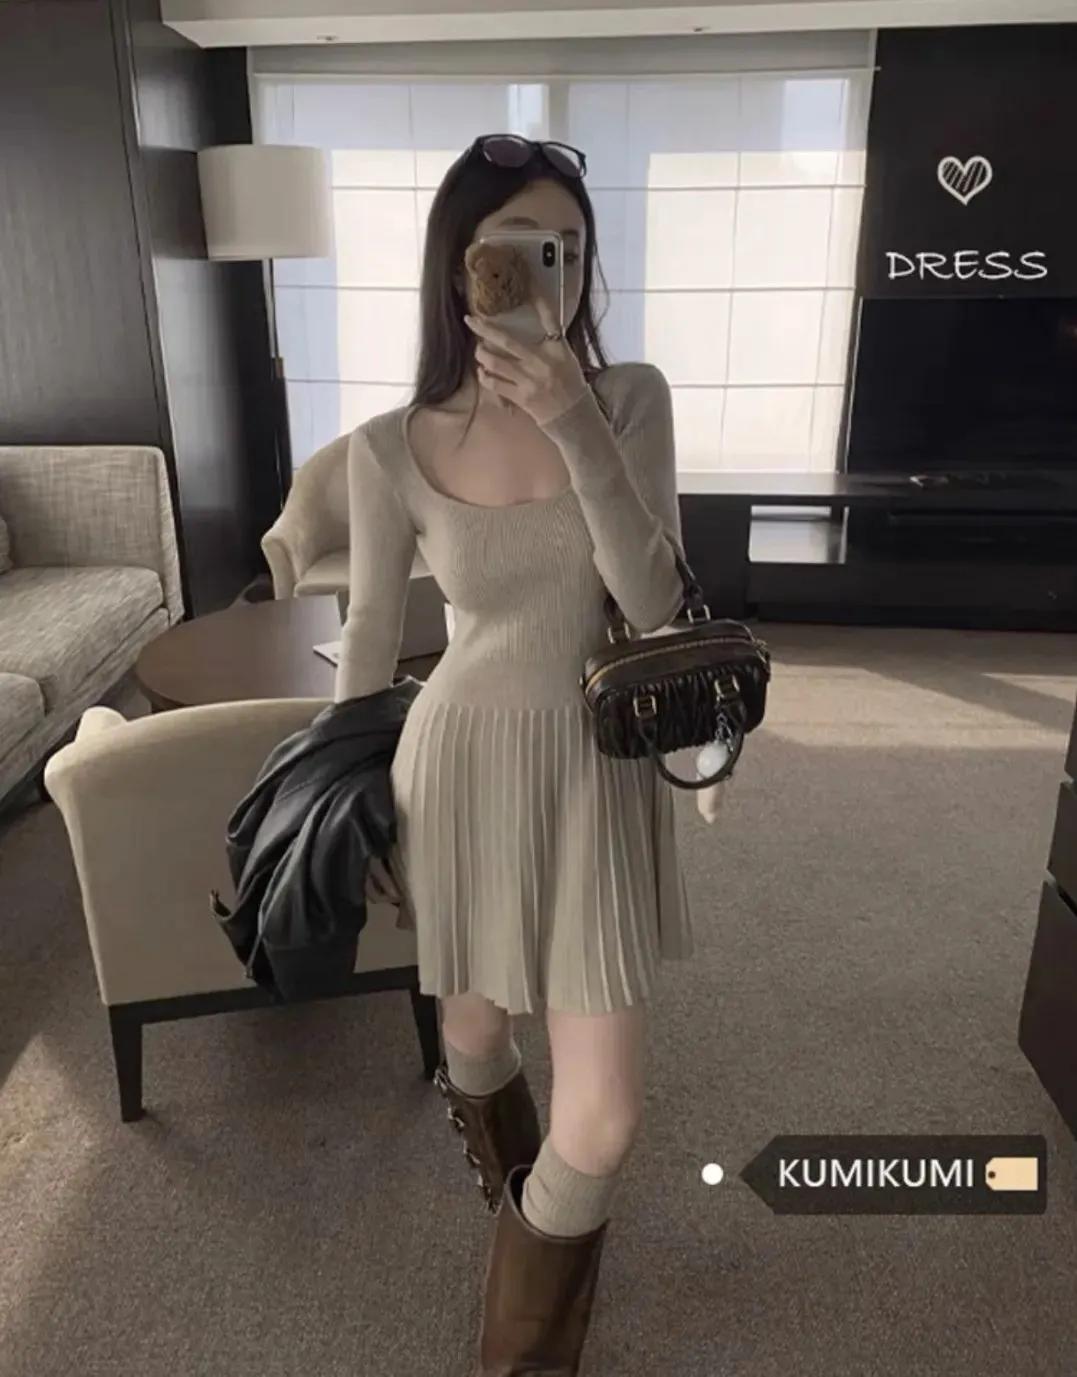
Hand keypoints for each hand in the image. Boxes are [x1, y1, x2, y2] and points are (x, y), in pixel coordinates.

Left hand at [465, 297, 587, 427]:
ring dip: (482, 354)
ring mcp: (529, 381)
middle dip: (485, 329)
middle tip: (471, 320)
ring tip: (478, 350)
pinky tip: (482, 372)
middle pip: (508, 341)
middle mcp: (541, 363)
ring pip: (496, 362)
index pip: (550, 320)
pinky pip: (495, 384)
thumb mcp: (566, 356)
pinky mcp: (521, 397)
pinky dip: (485, 376)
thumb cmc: (570, 384)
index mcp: (557, 350)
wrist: (573, 416)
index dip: (540, 303)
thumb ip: (552, 338)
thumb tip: (539, 311)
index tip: (529, 291)